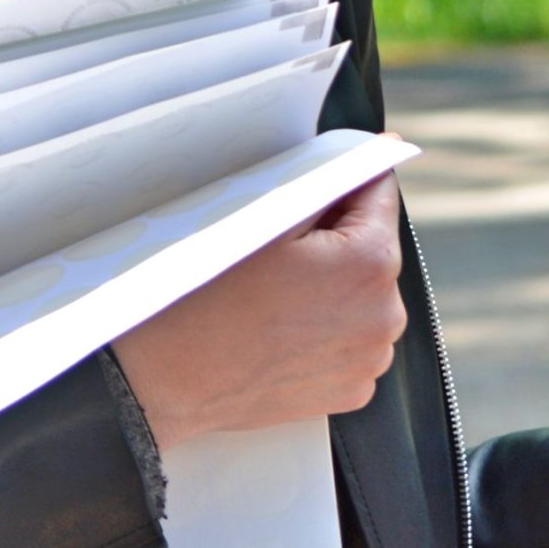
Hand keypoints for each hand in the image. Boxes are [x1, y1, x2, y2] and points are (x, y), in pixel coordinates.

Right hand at [113, 170, 405, 452]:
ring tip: (272, 297)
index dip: (343, 185)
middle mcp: (384, 316)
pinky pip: (349, 342)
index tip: (314, 192)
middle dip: (335, 242)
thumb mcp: (264, 215)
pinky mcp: (350, 393)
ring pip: (361, 298)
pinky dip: (325, 331)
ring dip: (332, 288)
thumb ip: (329, 180)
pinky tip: (278, 330)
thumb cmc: (204, 291)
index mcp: (371, 261)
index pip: (379, 195)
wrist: (164, 376)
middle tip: (274, 253)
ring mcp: (368, 361)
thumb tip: (377, 154)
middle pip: (372, 250)